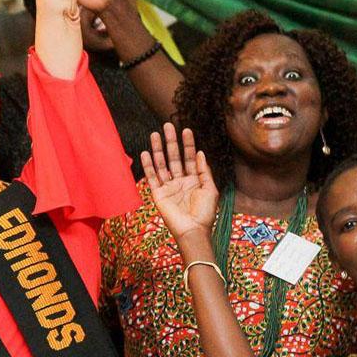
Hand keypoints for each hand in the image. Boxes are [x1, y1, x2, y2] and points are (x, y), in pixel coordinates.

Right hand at [140, 124, 217, 242]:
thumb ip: (204, 171)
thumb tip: (200, 153)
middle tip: (167, 125)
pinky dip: (148, 165)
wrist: (193, 230)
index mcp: (194, 179)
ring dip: (158, 149)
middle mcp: (180, 181)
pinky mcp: (158, 194)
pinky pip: (152, 177)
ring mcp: (168, 186)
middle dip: (171, 141)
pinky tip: (146, 153)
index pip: (190, 157)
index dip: (188, 144)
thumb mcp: (210, 189)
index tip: (186, 129)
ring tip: (154, 134)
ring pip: (162, 164)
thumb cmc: (205, 213)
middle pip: (174, 157)